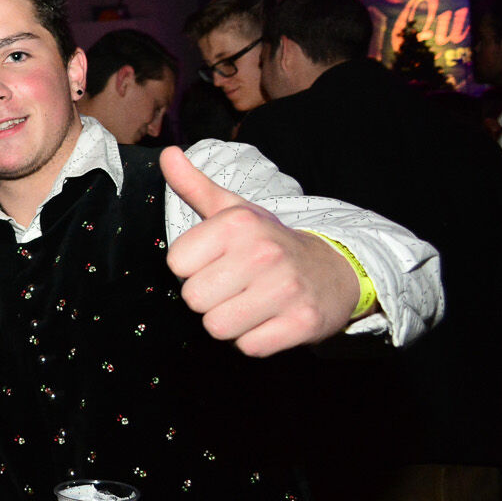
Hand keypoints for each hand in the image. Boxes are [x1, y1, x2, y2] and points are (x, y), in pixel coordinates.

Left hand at [161, 146, 359, 356]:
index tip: (215, 262)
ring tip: (249, 303)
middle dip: (209, 298)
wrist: (335, 269)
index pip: (176, 264)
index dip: (192, 269)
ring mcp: (285, 289)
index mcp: (238, 224)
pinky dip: (254, 339)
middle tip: (234, 286)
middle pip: (194, 299)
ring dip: (229, 322)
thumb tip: (166, 154)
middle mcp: (263, 252)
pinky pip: (248, 347)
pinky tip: (268, 320)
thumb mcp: (233, 209)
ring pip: (217, 327)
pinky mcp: (302, 323)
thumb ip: (194, 185)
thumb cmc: (268, 241)